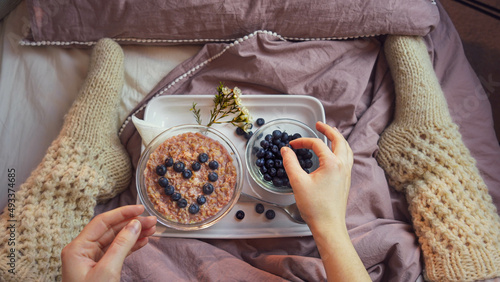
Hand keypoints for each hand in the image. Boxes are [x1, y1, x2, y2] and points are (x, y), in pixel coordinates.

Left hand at [61, 205, 156, 281]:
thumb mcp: (107, 271)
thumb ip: (121, 245)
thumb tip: (134, 224)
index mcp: (77, 248)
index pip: (102, 222)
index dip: (122, 213)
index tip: (141, 209)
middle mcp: (82, 251)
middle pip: (110, 230)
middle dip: (132, 224)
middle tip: (152, 221)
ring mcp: (91, 261)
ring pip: (116, 240)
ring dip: (134, 234)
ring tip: (153, 230)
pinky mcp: (99, 269)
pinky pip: (117, 252)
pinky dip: (131, 246)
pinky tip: (144, 242)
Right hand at [281, 122, 369, 280]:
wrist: (329, 225)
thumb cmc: (315, 206)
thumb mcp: (298, 182)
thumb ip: (290, 163)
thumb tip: (285, 150)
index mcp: (332, 163)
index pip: (317, 144)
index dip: (303, 141)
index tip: (292, 145)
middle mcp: (343, 165)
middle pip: (339, 140)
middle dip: (329, 130)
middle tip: (319, 125)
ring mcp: (347, 173)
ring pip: (346, 149)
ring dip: (338, 139)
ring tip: (330, 134)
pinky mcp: (346, 180)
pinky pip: (347, 158)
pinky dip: (341, 149)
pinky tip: (334, 153)